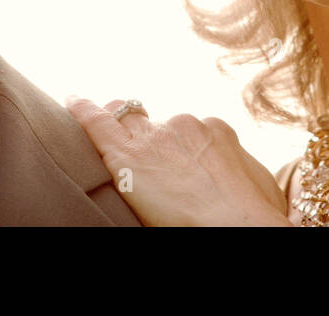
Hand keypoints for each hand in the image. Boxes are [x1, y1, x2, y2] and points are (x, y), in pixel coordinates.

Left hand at [65, 97, 291, 226]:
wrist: (237, 225)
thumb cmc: (254, 215)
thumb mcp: (258, 182)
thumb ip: (241, 168)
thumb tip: (239, 171)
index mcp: (214, 131)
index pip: (184, 130)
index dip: (172, 143)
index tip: (168, 156)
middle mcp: (183, 126)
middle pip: (152, 122)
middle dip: (143, 132)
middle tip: (134, 146)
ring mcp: (154, 138)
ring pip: (124, 119)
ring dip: (115, 124)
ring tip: (97, 121)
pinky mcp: (127, 157)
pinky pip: (97, 124)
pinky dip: (82, 112)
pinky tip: (71, 103)